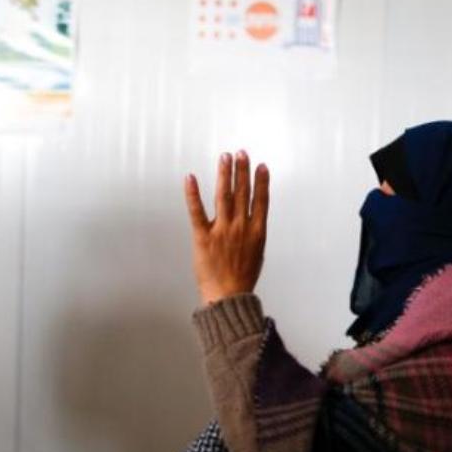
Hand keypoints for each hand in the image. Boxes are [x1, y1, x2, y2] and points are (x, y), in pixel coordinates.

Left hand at [184, 151, 269, 304]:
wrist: (228, 297)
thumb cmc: (243, 279)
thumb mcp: (257, 254)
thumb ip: (254, 234)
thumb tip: (252, 219)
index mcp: (257, 232)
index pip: (261, 200)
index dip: (261, 181)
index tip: (260, 166)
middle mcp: (241, 227)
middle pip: (243, 193)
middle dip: (242, 171)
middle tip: (241, 153)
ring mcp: (222, 230)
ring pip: (224, 196)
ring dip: (225, 174)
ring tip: (225, 157)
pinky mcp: (203, 237)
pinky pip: (197, 211)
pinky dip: (193, 193)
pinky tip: (191, 178)